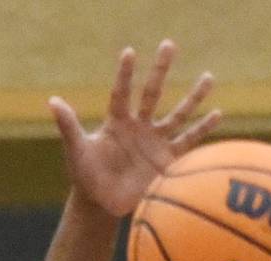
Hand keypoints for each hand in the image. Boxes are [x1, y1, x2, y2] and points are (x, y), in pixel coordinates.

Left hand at [50, 41, 219, 221]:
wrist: (102, 206)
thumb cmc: (86, 177)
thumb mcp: (76, 152)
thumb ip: (69, 126)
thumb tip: (52, 101)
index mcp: (117, 122)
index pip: (121, 93)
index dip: (125, 74)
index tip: (130, 53)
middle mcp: (138, 126)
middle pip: (152, 93)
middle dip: (161, 70)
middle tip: (169, 44)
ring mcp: (154, 141)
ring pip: (177, 114)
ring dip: (193, 97)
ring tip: (209, 77)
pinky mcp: (166, 160)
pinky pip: (188, 142)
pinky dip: (202, 130)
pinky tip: (218, 114)